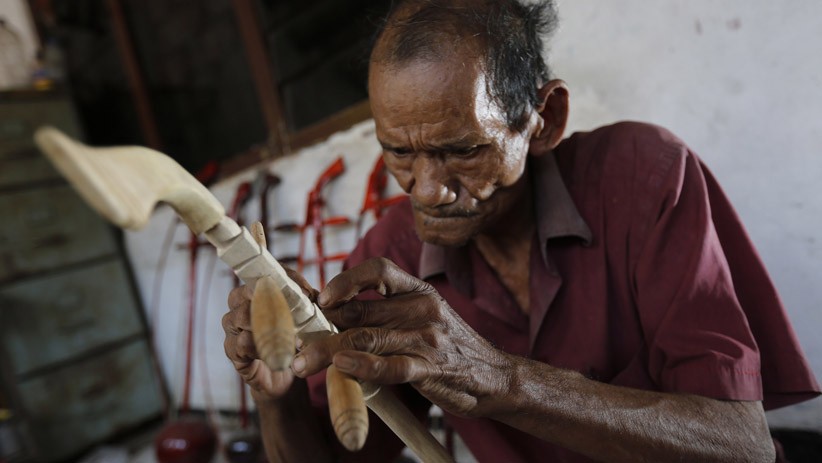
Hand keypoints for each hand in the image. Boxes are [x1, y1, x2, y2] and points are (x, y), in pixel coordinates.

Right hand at [223, 268, 317, 401]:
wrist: (285, 377)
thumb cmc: (294, 341)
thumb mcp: (306, 321)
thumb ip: (310, 306)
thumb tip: (317, 297)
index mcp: (257, 291)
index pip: (267, 275)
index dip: (287, 279)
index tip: (307, 292)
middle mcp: (240, 305)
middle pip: (248, 291)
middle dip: (275, 300)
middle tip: (297, 313)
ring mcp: (233, 328)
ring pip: (242, 316)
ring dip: (269, 325)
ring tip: (290, 335)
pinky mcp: (232, 351)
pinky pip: (242, 343)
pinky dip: (261, 346)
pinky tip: (276, 352)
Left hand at [291, 257, 512, 417]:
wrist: (493, 375)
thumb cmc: (446, 346)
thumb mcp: (418, 317)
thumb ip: (381, 313)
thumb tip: (326, 310)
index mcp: (417, 290)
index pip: (378, 270)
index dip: (345, 280)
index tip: (321, 296)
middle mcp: (422, 307)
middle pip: (361, 310)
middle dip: (320, 324)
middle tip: (291, 338)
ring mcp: (427, 337)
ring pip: (367, 337)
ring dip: (328, 350)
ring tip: (301, 363)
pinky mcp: (432, 367)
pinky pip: (392, 365)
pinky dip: (364, 366)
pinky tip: (343, 367)